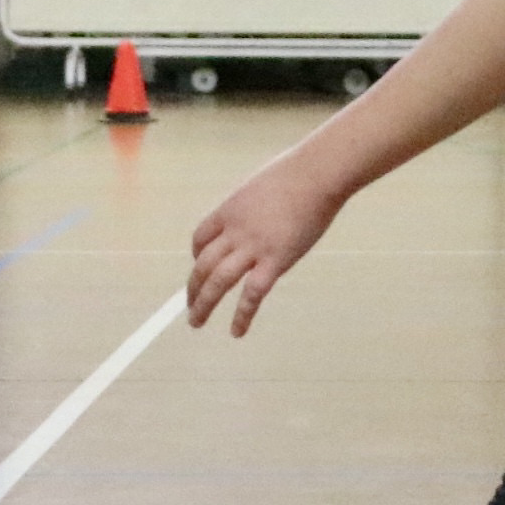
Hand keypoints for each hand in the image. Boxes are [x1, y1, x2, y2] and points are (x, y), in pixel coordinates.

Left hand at [186, 154, 347, 336]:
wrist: (316, 174)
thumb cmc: (296, 174)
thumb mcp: (260, 187)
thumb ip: (252, 206)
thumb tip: (258, 212)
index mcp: (228, 210)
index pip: (200, 238)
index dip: (196, 255)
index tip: (199, 265)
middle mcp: (234, 231)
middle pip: (202, 264)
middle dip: (193, 288)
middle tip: (189, 305)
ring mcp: (253, 247)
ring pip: (218, 282)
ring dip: (204, 305)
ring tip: (196, 322)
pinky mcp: (275, 261)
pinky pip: (252, 294)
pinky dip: (242, 315)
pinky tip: (236, 331)